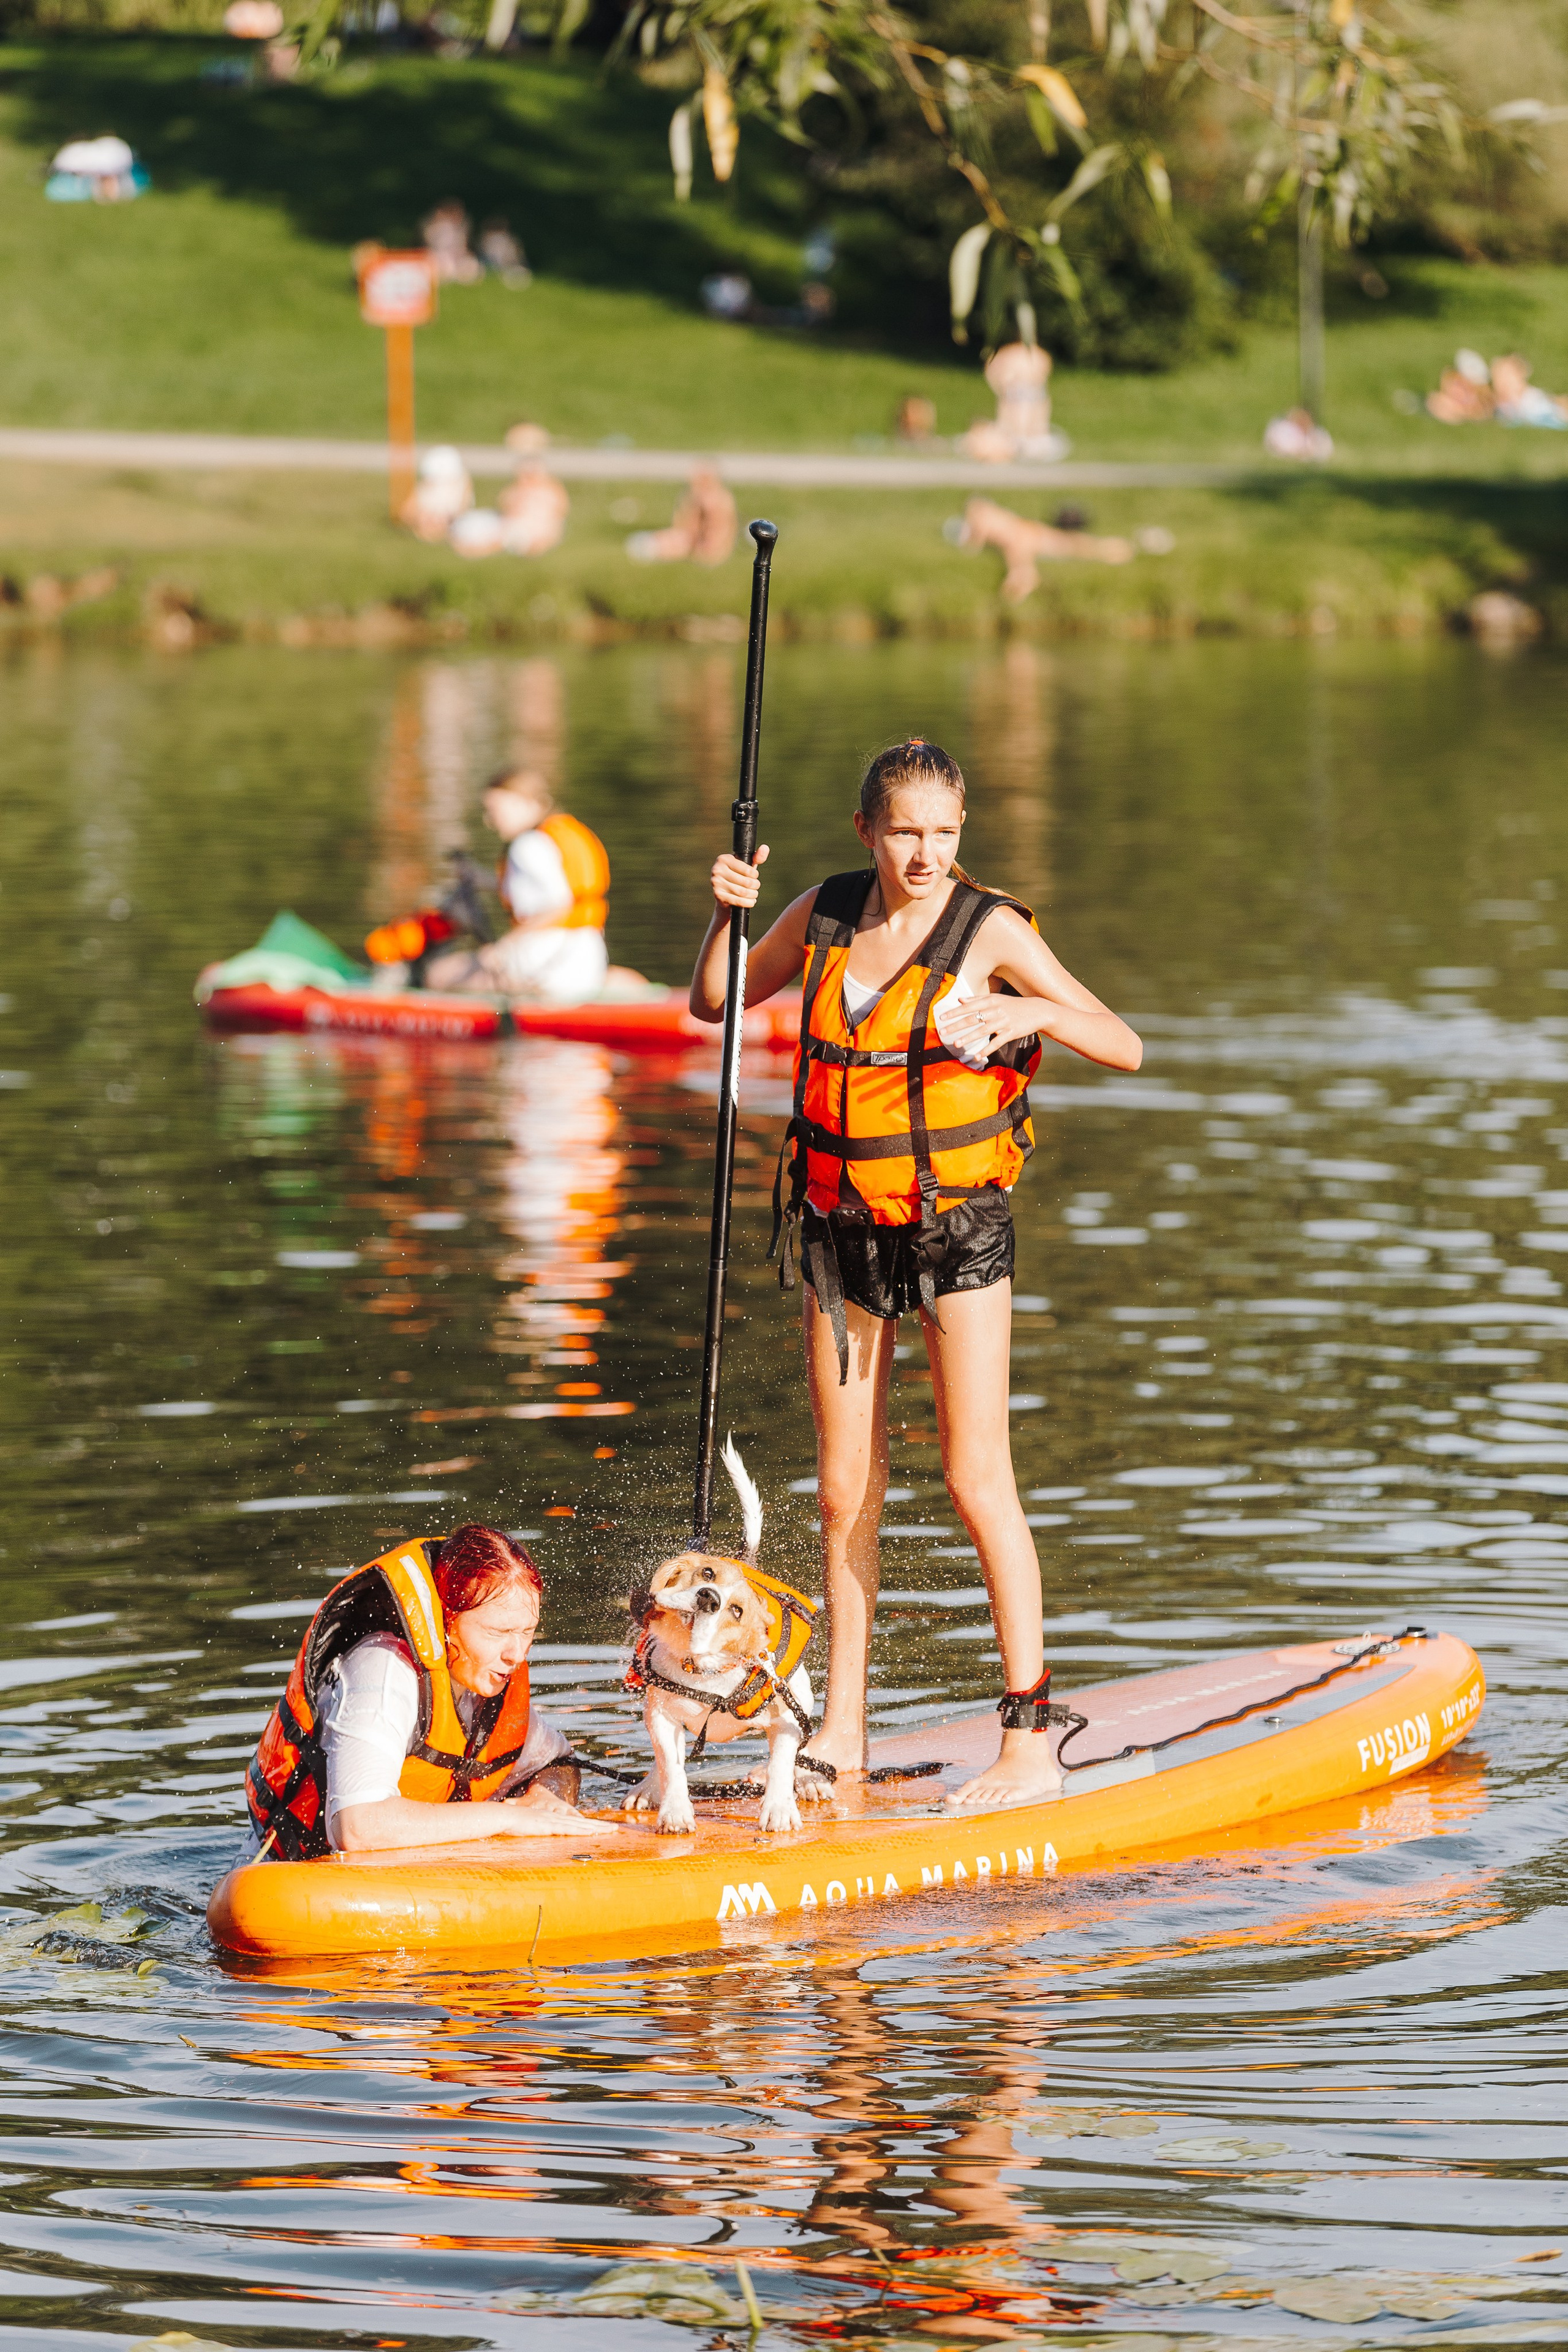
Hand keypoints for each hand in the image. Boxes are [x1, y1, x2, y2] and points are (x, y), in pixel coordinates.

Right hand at [499, 1786, 614, 1835]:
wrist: (504, 1816)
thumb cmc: (513, 1823)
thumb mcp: (527, 1829)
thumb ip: (533, 1832)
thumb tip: (535, 1836)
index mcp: (553, 1820)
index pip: (575, 1823)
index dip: (589, 1825)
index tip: (601, 1828)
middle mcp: (556, 1818)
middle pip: (582, 1823)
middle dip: (600, 1826)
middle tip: (615, 1828)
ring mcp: (554, 1821)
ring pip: (580, 1825)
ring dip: (596, 1828)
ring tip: (610, 1830)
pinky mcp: (550, 1826)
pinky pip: (569, 1829)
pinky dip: (582, 1831)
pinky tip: (592, 1832)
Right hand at [711, 845, 768, 910]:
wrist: (725, 894)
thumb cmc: (738, 876)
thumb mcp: (747, 866)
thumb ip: (757, 857)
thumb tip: (765, 848)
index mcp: (724, 859)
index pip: (747, 870)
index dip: (755, 875)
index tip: (754, 876)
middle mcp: (717, 869)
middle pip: (746, 882)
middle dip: (755, 885)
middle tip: (755, 886)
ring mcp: (716, 883)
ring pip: (743, 892)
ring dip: (752, 894)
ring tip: (754, 894)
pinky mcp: (718, 895)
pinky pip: (738, 901)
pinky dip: (748, 902)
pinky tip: (751, 901)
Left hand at [939, 992, 1042, 1056]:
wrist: (1037, 1011)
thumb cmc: (1013, 1005)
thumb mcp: (996, 999)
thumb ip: (977, 1000)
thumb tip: (960, 1000)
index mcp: (991, 1001)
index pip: (969, 1006)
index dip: (954, 1012)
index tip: (941, 1017)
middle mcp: (996, 1010)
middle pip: (973, 1018)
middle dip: (956, 1026)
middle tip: (942, 1032)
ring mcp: (1004, 1022)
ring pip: (983, 1031)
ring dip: (968, 1038)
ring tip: (956, 1044)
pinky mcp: (1012, 1033)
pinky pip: (997, 1042)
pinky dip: (987, 1049)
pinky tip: (977, 1056)